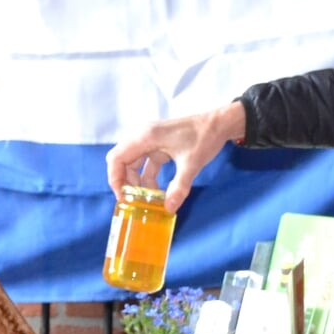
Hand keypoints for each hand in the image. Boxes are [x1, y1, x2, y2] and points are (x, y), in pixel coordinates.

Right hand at [104, 101, 246, 213]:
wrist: (219, 123)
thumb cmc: (204, 138)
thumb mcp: (191, 164)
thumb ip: (179, 187)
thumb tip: (169, 209)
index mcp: (146, 137)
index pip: (116, 158)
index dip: (114, 179)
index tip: (123, 197)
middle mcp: (143, 136)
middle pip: (121, 160)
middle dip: (125, 182)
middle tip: (132, 201)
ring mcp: (150, 140)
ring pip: (133, 163)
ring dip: (136, 181)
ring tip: (145, 200)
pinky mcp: (159, 145)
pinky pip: (145, 163)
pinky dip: (147, 177)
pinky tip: (155, 192)